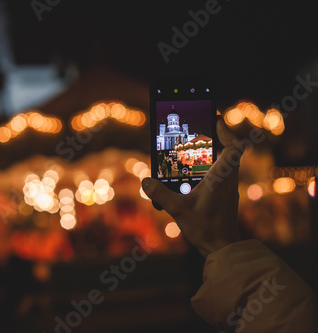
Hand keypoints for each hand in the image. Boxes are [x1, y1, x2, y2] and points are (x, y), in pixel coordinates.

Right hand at [142, 117, 243, 256]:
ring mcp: (228, 188)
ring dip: (213, 154)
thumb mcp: (179, 210)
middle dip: (216, 139)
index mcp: (220, 178)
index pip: (233, 148)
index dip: (227, 132)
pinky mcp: (225, 196)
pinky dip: (210, 168)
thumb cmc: (206, 229)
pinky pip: (221, 175)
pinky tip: (194, 174)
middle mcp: (227, 180)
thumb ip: (161, 194)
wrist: (222, 248)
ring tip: (195, 150)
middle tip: (201, 132)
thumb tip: (145, 181)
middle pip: (229, 152)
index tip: (217, 121)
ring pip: (226, 163)